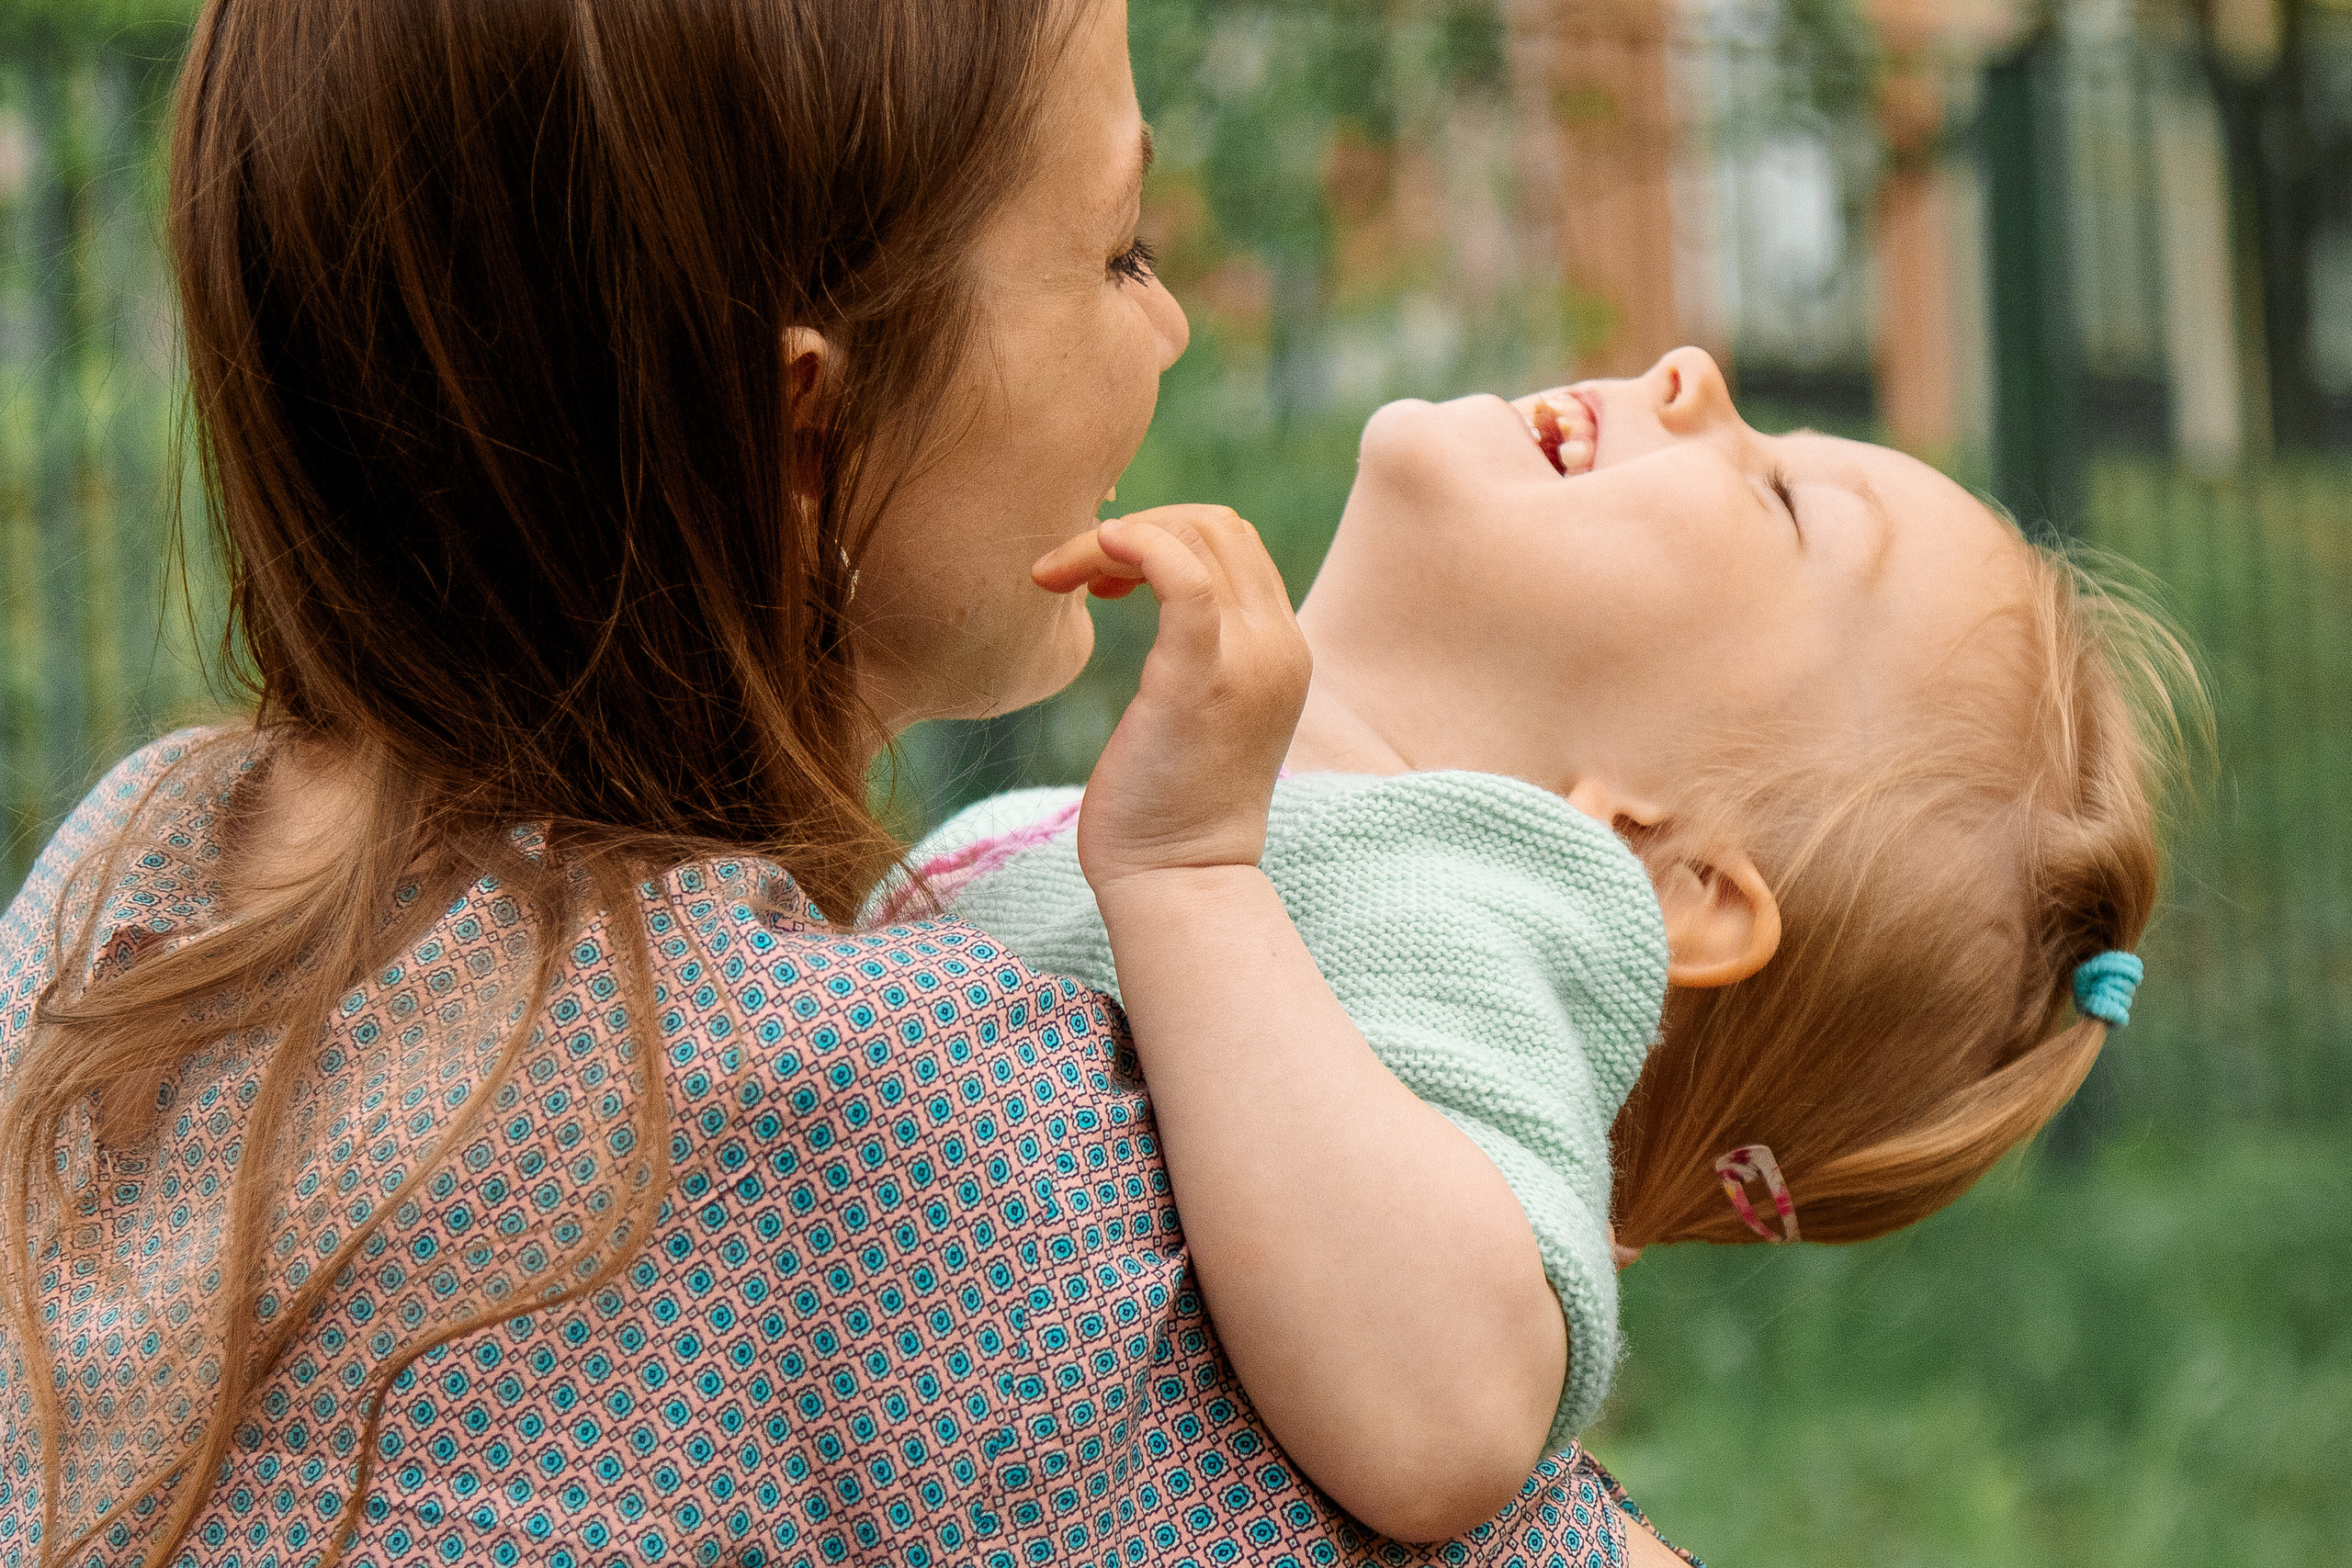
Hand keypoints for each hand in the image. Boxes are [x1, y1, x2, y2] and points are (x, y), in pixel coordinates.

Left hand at [1032, 506, 1309, 891]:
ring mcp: (1248, 662)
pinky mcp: (1198, 682)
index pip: (1233, 543)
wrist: (1180, 879)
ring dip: (1114, 540)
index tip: (1105, 580)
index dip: (1161, 535)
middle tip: (1075, 574)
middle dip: (1137, 528)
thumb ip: (1196, 648)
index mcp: (1281, 647)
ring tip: (1062, 579)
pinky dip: (1132, 546)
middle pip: (1217, 526)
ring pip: (1196, 537)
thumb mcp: (1199, 708)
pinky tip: (1085, 559)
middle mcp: (1279, 645)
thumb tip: (1138, 585)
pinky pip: (1181, 578)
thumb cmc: (1167, 803)